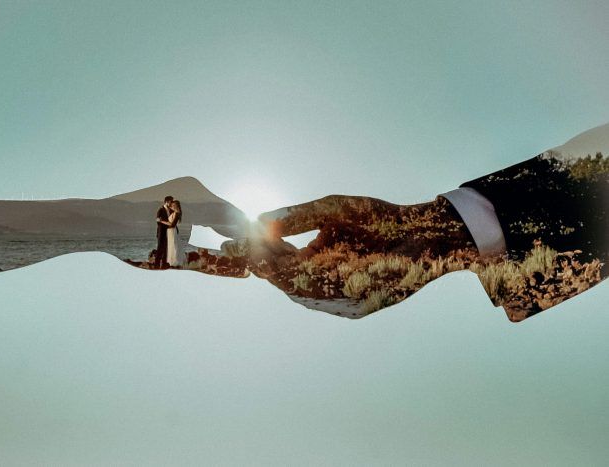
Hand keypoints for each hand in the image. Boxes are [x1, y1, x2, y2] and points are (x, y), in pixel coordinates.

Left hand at [222, 195, 602, 321]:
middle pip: (287, 285)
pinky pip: (320, 300)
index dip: (254, 256)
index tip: (232, 246)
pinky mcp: (357, 311)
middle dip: (268, 264)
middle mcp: (337, 297)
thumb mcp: (339, 208)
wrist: (429, 240)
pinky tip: (306, 267)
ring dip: (286, 275)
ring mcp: (348, 308)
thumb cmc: (383, 219)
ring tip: (275, 253)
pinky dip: (306, 284)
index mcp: (332, 269)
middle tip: (249, 247)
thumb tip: (260, 222)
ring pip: (302, 295)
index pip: (279, 268)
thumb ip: (299, 217)